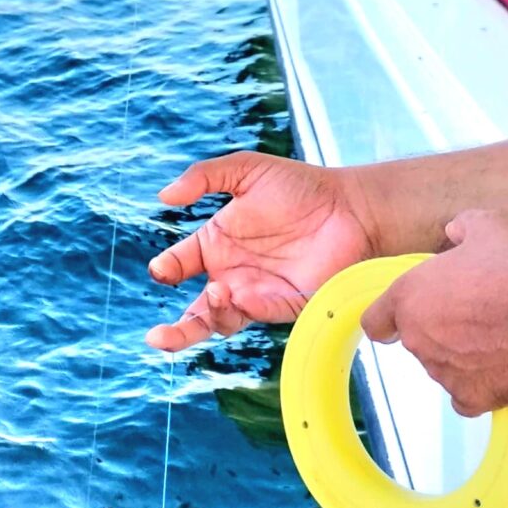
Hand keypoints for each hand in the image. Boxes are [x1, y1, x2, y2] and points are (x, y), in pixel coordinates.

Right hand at [147, 152, 378, 351]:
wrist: (350, 207)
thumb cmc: (300, 186)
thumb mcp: (246, 170)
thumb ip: (204, 177)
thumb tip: (164, 195)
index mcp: (216, 244)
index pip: (178, 265)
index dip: (166, 270)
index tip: (164, 269)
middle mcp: (231, 274)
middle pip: (194, 311)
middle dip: (174, 331)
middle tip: (157, 337)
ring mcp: (256, 293)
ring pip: (220, 321)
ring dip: (210, 315)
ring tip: (217, 291)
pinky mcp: (284, 305)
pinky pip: (257, 315)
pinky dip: (245, 309)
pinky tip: (241, 294)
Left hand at [359, 211, 507, 415]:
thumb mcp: (487, 227)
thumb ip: (462, 227)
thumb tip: (455, 231)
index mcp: (409, 298)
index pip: (375, 321)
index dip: (387, 319)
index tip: (400, 319)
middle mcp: (419, 339)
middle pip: (417, 340)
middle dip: (439, 329)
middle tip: (474, 313)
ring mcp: (443, 373)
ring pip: (443, 367)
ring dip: (461, 356)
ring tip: (498, 335)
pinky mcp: (472, 399)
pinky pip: (466, 397)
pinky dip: (478, 385)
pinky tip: (500, 367)